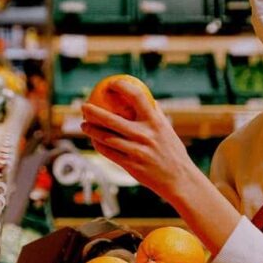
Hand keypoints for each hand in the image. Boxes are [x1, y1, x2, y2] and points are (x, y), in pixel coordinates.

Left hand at [81, 82, 198, 203]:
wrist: (179, 179)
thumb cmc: (173, 152)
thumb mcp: (168, 130)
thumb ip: (156, 115)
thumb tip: (148, 100)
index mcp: (155, 122)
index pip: (137, 96)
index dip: (122, 87)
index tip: (111, 84)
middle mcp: (145, 135)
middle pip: (112, 119)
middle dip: (93, 111)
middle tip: (84, 107)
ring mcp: (136, 150)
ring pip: (106, 137)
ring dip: (91, 130)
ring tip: (84, 125)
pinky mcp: (130, 165)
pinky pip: (108, 152)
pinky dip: (99, 145)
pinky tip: (94, 141)